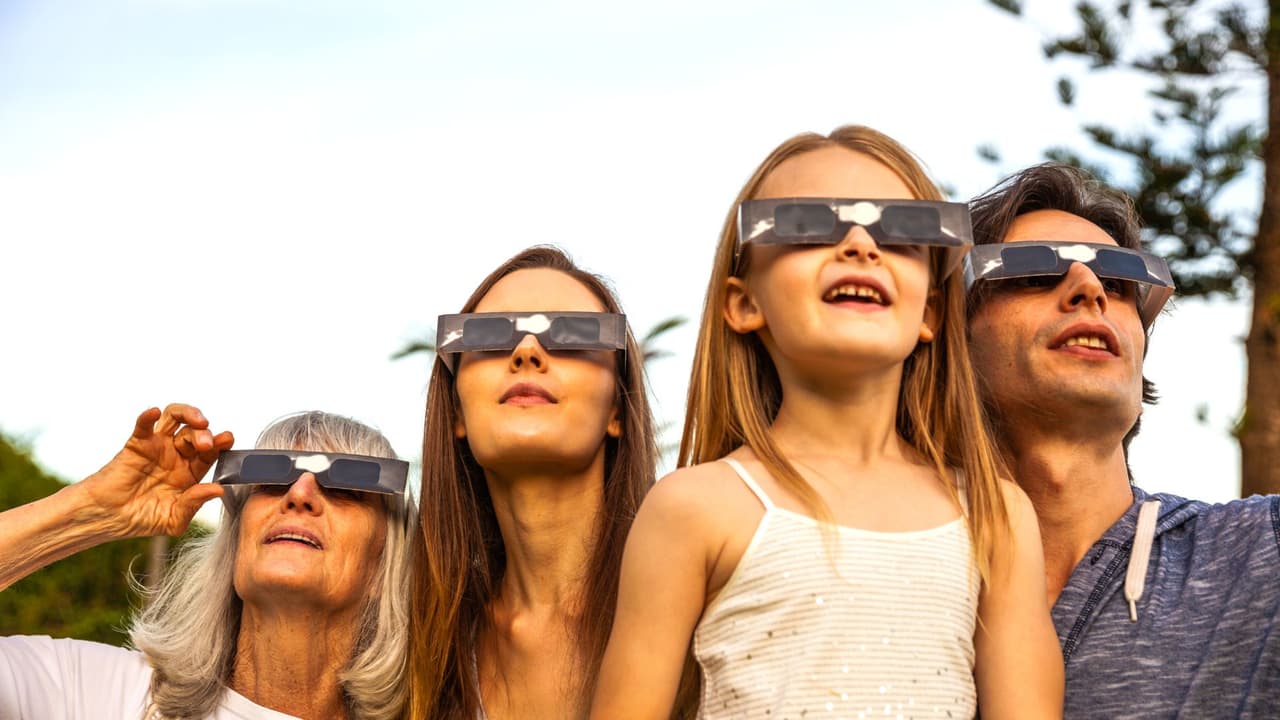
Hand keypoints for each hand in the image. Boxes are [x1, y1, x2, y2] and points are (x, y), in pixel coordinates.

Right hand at [78, 404, 234, 537]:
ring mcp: (157, 447)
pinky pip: (143, 425)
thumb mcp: (174, 519)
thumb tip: (217, 490)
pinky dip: (148, 416)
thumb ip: (194, 504)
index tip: (228, 439)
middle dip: (205, 434)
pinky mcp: (137, 444)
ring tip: (198, 422)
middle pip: (196, 432)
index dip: (221, 444)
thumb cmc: (142, 519)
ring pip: (175, 418)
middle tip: (207, 444)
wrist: (109, 520)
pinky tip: (154, 413)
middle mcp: (176, 455)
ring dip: (189, 415)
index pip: (212, 452)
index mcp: (191, 471)